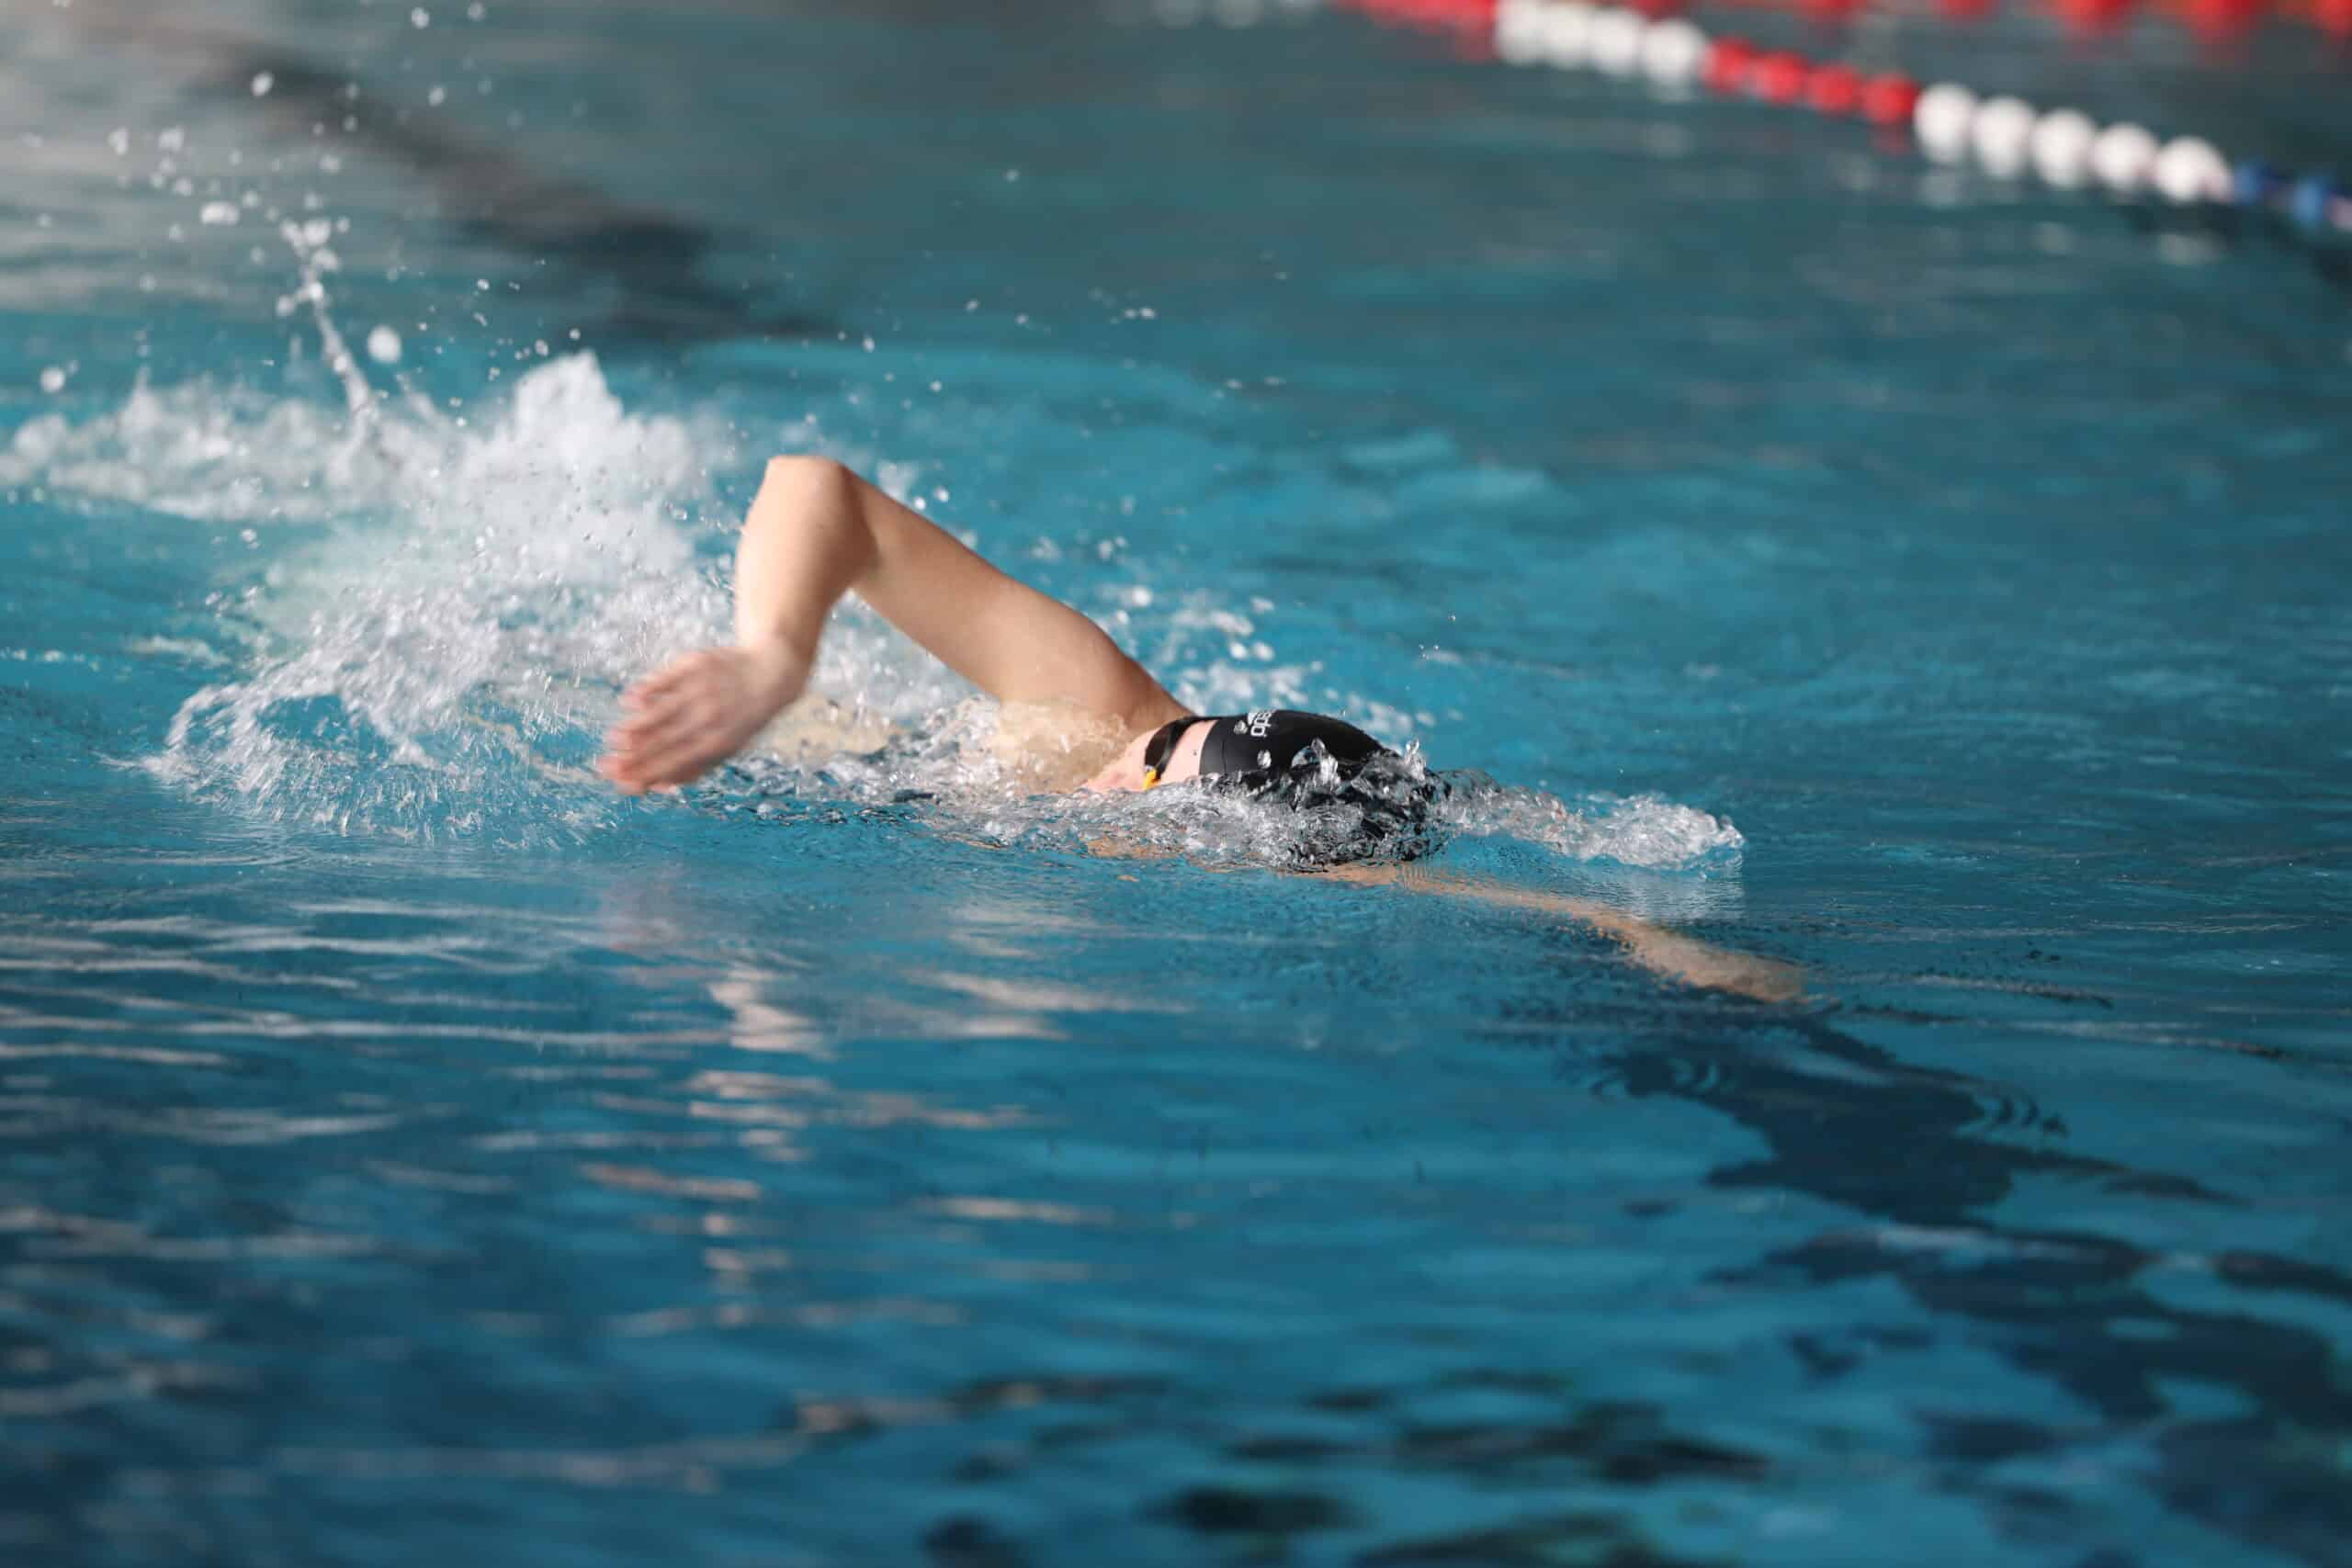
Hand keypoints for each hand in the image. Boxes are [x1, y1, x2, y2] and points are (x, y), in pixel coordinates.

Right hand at [598, 639, 810, 794]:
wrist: (771, 671)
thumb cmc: (741, 718)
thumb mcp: (728, 746)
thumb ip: (694, 767)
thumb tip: (657, 786)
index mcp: (719, 741)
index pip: (676, 762)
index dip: (647, 773)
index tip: (621, 782)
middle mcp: (711, 716)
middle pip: (666, 740)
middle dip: (633, 756)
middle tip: (604, 766)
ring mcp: (703, 689)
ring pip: (664, 711)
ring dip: (637, 726)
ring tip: (613, 738)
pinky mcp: (697, 664)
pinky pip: (668, 678)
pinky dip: (649, 690)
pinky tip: (630, 700)